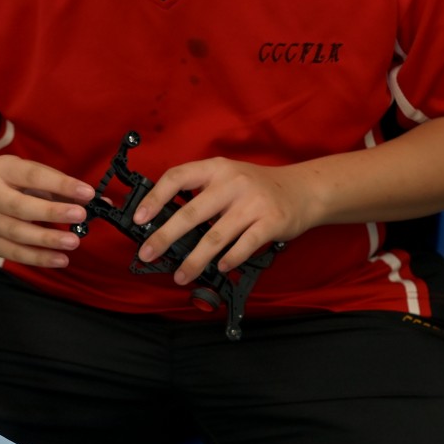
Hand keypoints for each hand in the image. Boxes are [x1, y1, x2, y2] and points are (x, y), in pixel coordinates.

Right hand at [0, 155, 92, 268]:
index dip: (61, 184)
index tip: (87, 193)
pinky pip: (14, 253)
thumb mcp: (39, 177)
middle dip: (52, 212)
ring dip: (47, 240)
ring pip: (16, 233)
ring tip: (74, 242)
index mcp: (4, 170)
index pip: (33, 175)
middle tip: (80, 216)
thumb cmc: (20, 184)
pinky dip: (38, 258)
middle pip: (19, 206)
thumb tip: (102, 203)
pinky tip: (60, 259)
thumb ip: (66, 189)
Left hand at [132, 158, 322, 284]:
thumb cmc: (258, 189)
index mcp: (217, 169)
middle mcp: (233, 183)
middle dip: (165, 237)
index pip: (177, 177)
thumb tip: (166, 224)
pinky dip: (229, 259)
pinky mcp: (271, 222)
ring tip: (181, 275)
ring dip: (194, 260)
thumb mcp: (229, 178)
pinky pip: (244, 246)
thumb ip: (202, 194)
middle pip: (191, 213)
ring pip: (215, 237)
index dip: (155, 198)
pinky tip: (220, 268)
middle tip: (147, 253)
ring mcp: (253, 203)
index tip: (139, 218)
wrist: (303, 190)